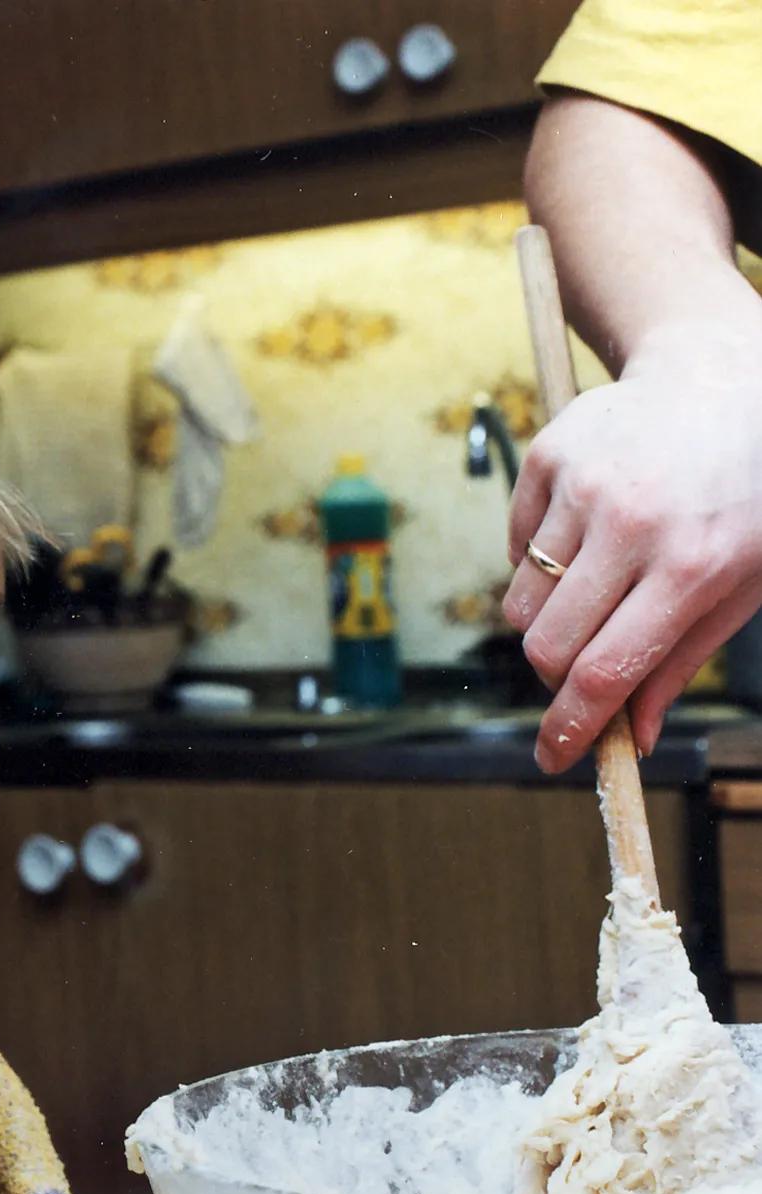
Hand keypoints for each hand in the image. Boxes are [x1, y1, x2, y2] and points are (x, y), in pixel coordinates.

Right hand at [504, 325, 761, 771]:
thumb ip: (681, 660)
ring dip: (547, 617)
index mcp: (693, 565)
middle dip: (553, 677)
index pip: (606, 670)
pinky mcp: (547, 458)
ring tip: (596, 586)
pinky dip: (538, 561)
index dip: (573, 726)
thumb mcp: (745, 582)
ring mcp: (582, 486)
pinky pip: (514, 546)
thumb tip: (632, 738)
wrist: (725, 376)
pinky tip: (586, 533)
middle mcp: (632, 524)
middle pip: (546, 644)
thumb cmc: (749, 494)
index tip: (552, 758)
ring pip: (521, 601)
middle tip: (576, 673)